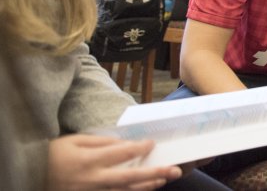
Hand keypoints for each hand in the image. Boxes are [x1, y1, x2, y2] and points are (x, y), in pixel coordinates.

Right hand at [47, 133, 182, 190]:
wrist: (31, 175)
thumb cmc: (54, 155)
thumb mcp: (75, 140)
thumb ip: (101, 141)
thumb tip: (124, 142)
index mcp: (90, 160)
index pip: (122, 153)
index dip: (140, 148)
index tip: (152, 143)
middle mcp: (94, 178)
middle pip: (130, 177)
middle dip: (154, 173)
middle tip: (174, 170)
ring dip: (147, 186)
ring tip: (164, 180)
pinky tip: (145, 189)